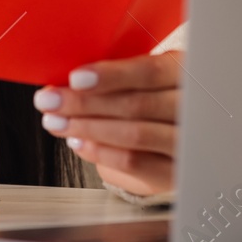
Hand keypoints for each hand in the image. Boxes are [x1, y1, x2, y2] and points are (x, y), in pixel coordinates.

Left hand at [33, 51, 181, 197]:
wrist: (184, 136)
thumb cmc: (157, 97)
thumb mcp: (146, 77)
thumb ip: (117, 76)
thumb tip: (68, 82)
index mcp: (183, 71)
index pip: (150, 71)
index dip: (111, 75)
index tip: (75, 78)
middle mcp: (193, 106)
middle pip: (137, 105)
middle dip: (84, 103)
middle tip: (49, 101)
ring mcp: (188, 141)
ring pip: (134, 135)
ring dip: (87, 128)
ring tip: (56, 122)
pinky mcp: (177, 170)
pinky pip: (135, 163)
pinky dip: (100, 152)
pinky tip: (78, 142)